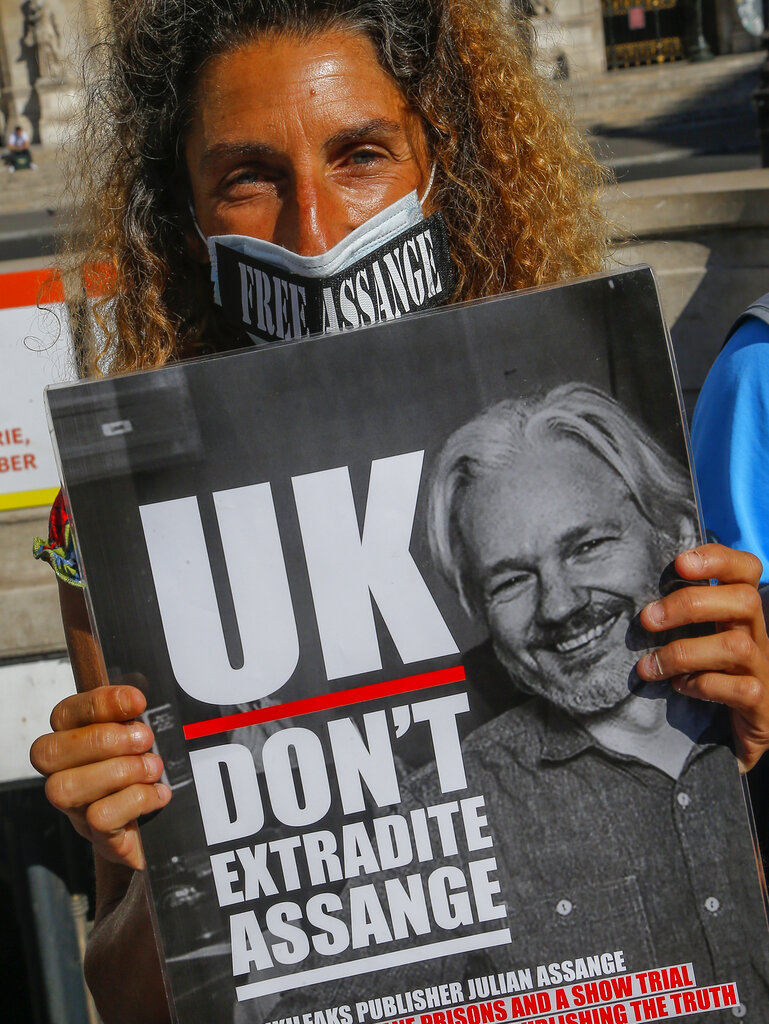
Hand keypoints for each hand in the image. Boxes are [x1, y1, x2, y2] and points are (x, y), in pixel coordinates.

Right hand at [29, 684, 171, 868]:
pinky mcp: (96, 836)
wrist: (155, 830)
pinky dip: (136, 800)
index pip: (63, 714)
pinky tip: (159, 794)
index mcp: (72, 741)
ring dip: (119, 771)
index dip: (99, 704)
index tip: (138, 701)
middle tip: (145, 739)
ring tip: (153, 768)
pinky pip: (99, 818)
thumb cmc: (143, 772)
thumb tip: (135, 697)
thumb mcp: (140, 737)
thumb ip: (132, 715)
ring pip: (67, 787)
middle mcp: (63, 774)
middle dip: (102, 739)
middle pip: (50, 752)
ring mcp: (75, 808)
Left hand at [636, 544, 768, 771]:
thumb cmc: (714, 669)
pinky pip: (740, 689)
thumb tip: (633, 598)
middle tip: (648, 619)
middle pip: (744, 601)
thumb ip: (682, 612)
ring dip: (684, 653)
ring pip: (736, 647)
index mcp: (741, 611)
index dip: (719, 558)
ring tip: (649, 665)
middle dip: (690, 605)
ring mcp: (762, 667)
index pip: (747, 569)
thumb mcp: (703, 633)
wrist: (750, 723)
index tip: (680, 563)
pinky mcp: (760, 702)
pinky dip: (704, 686)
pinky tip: (680, 687)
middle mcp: (757, 633)